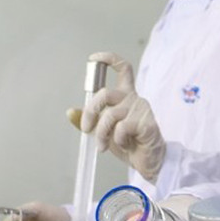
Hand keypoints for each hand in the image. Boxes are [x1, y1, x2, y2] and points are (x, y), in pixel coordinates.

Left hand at [67, 51, 165, 182]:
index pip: (123, 69)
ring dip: (101, 134)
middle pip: (105, 93)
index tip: (94, 58)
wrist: (149, 162)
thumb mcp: (104, 131)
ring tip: (104, 146)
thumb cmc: (130, 144)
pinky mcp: (146, 122)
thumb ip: (90, 121)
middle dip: (90, 112)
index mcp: (126, 96)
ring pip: (110, 115)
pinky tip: (126, 144)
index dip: (109, 59)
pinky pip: (122, 129)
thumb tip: (70, 112)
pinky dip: (118, 140)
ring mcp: (142, 109)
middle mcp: (134, 98)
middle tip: (86, 129)